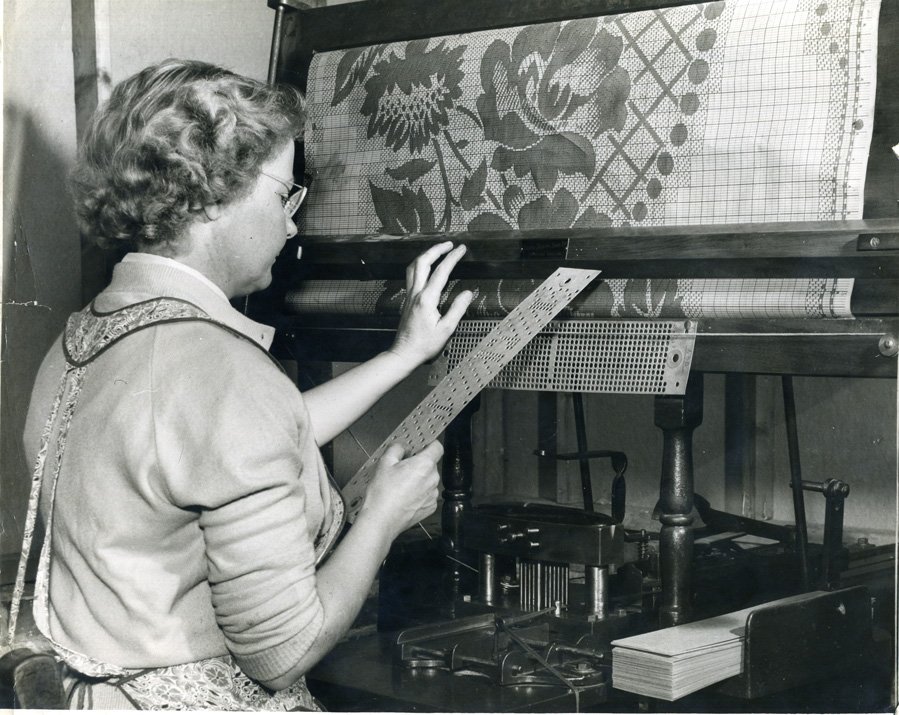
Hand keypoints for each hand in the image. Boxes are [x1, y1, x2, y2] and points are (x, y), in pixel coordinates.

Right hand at [359, 441, 442, 536]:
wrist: (381, 520)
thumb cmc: (383, 492)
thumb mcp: (384, 462)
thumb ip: (396, 448)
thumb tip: (402, 447)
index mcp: (424, 464)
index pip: (437, 447)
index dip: (429, 445)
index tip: (420, 447)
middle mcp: (433, 479)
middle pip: (431, 464)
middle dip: (419, 464)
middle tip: (402, 469)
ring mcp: (433, 495)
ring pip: (429, 480)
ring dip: (420, 479)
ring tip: (401, 486)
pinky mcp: (430, 507)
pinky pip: (427, 494)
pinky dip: (419, 494)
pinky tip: (405, 497)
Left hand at [389, 242, 472, 366]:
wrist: (404, 353)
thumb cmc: (425, 345)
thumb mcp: (446, 329)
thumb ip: (457, 309)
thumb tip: (467, 293)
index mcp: (426, 299)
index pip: (441, 272)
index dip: (452, 258)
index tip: (461, 249)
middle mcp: (416, 293)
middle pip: (422, 262)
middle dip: (436, 249)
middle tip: (449, 244)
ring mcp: (410, 296)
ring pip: (413, 267)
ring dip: (426, 255)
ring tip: (438, 250)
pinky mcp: (408, 300)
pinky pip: (411, 275)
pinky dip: (420, 265)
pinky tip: (426, 268)